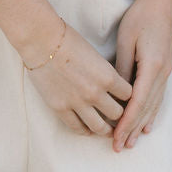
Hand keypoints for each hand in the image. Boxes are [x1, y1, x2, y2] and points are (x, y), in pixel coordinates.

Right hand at [23, 21, 132, 136]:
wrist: (42, 41)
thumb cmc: (69, 40)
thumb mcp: (95, 55)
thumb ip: (105, 73)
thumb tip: (112, 87)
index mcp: (107, 76)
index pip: (129, 95)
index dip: (129, 98)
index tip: (126, 100)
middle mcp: (95, 93)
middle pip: (117, 114)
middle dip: (120, 116)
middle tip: (118, 117)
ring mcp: (77, 103)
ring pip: (99, 127)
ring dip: (106, 130)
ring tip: (107, 131)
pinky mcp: (60, 108)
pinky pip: (77, 128)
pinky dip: (85, 131)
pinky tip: (88, 130)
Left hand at [111, 0, 171, 151]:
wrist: (163, 2)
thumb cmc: (141, 17)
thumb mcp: (126, 41)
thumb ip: (122, 68)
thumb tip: (116, 94)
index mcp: (152, 67)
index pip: (137, 103)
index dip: (126, 123)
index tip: (115, 138)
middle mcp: (162, 74)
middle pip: (146, 109)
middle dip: (132, 129)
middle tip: (119, 148)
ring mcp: (166, 72)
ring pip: (153, 105)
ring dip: (141, 124)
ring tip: (131, 142)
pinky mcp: (165, 69)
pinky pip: (157, 97)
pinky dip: (151, 112)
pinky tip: (147, 124)